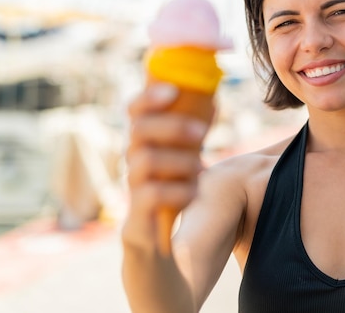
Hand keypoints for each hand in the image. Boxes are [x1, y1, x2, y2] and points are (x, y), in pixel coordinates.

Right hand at [122, 83, 209, 251]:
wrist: (159, 254)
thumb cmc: (172, 198)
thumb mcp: (183, 162)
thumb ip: (191, 135)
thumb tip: (212, 100)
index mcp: (143, 146)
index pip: (134, 111)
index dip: (149, 96)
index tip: (173, 90)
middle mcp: (132, 164)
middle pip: (138, 131)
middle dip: (172, 126)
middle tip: (202, 132)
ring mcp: (132, 191)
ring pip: (144, 161)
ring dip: (179, 160)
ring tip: (201, 169)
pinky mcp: (136, 219)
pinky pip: (150, 196)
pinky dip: (176, 191)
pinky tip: (193, 193)